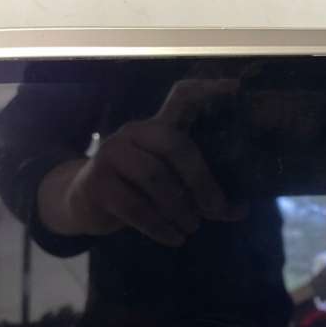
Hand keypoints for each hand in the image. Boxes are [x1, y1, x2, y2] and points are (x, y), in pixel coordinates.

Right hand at [38, 79, 238, 246]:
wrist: (85, 203)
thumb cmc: (138, 189)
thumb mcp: (170, 184)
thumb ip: (203, 191)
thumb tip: (240, 209)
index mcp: (158, 126)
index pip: (182, 97)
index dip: (208, 90)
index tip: (236, 88)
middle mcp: (135, 132)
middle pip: (175, 146)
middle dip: (201, 181)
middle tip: (216, 210)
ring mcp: (112, 154)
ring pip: (154, 178)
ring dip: (180, 208)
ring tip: (193, 227)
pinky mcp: (97, 182)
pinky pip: (134, 207)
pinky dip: (159, 226)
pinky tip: (174, 238)